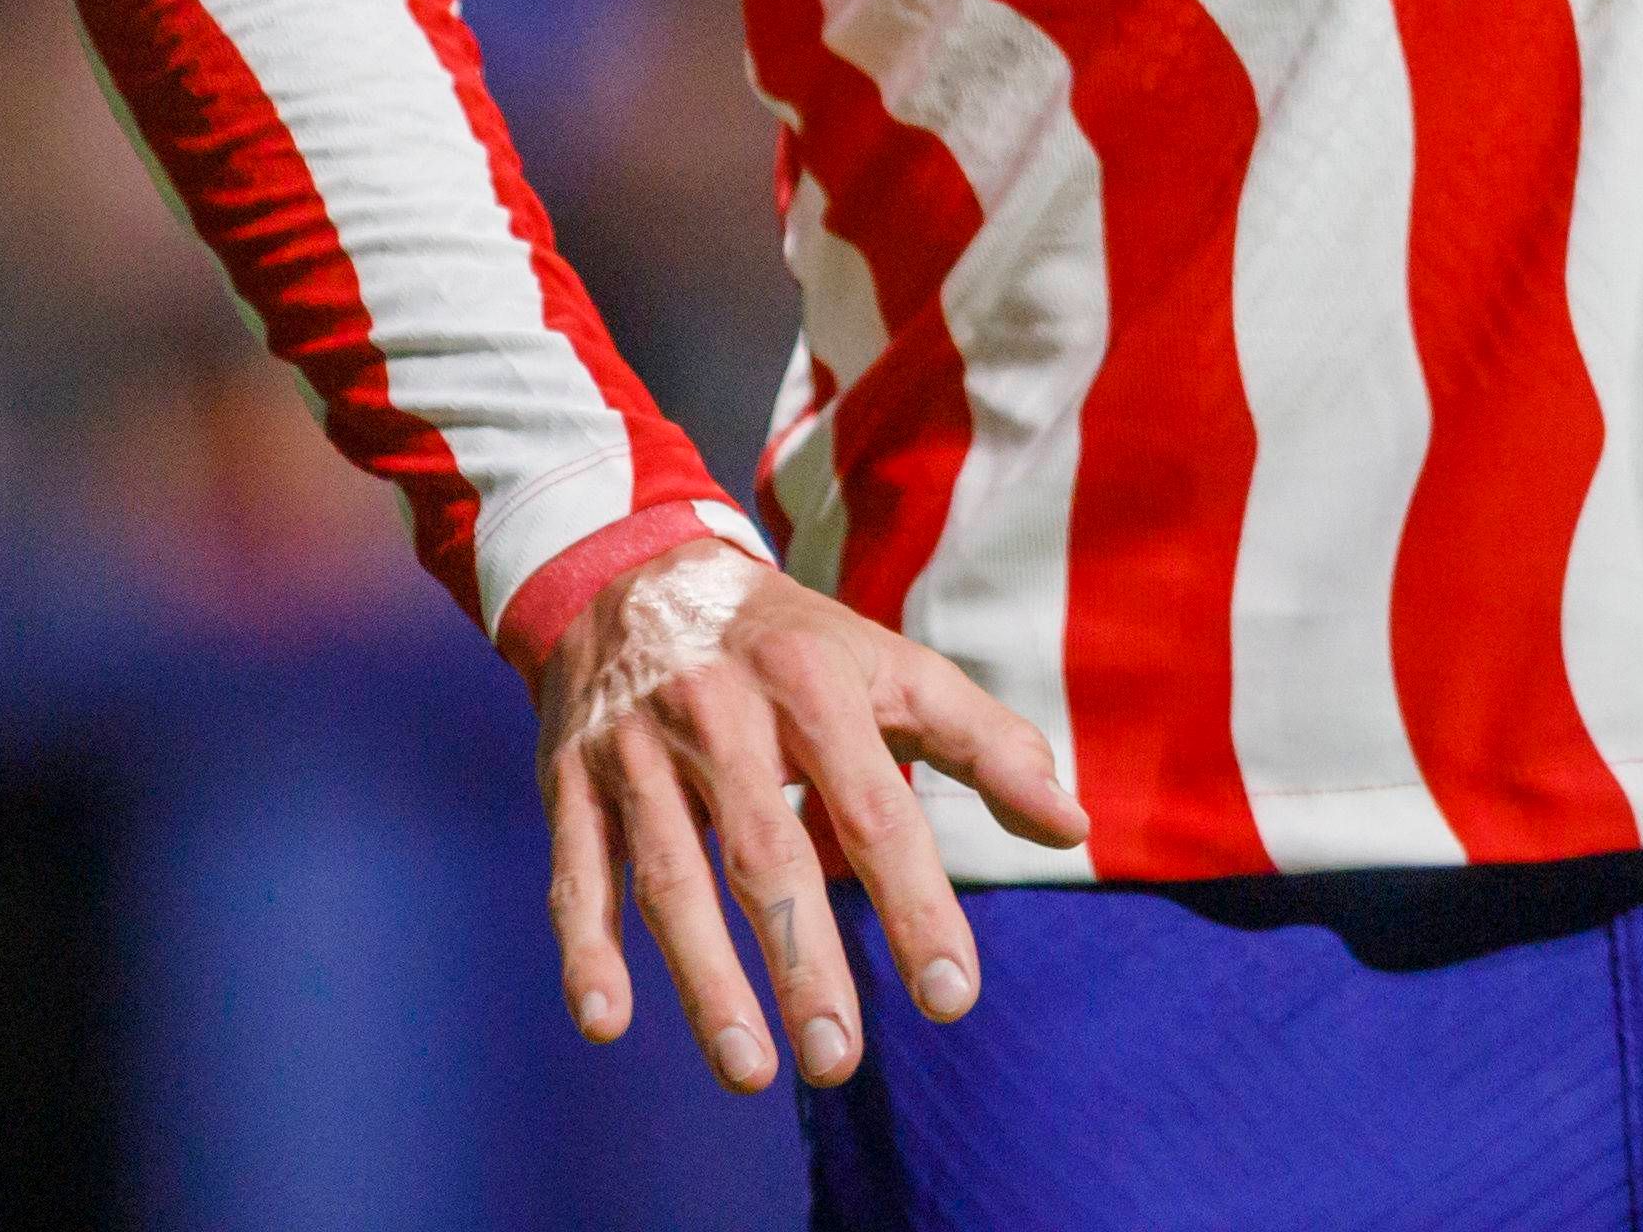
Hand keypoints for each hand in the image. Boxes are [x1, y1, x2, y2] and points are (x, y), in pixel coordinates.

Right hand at [536, 543, 1089, 1095]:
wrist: (632, 570)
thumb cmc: (790, 643)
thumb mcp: (890, 666)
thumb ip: (984, 744)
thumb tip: (1072, 825)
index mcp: (813, 685)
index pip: (876, 812)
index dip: (916, 906)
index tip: (952, 997)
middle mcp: (721, 715)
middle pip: (767, 855)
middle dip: (802, 964)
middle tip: (839, 1063)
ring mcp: (637, 749)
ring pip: (670, 877)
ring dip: (705, 981)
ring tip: (751, 1073)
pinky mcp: (571, 780)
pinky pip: (577, 874)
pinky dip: (585, 951)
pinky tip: (606, 1024)